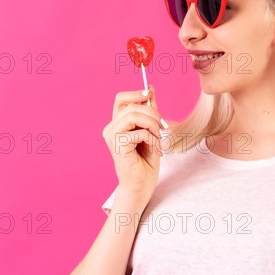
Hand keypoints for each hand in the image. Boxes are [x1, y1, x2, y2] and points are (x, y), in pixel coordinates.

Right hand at [102, 85, 164, 201]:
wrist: (142, 185)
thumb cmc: (146, 160)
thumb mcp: (151, 130)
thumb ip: (149, 112)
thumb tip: (150, 89)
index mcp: (118, 123)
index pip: (121, 99)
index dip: (136, 93)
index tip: (149, 94)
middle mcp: (111, 128)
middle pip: (132, 106)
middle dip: (153, 114)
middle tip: (163, 127)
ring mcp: (112, 137)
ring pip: (134, 116)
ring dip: (153, 125)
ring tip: (159, 138)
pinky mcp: (117, 146)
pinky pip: (140, 133)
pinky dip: (153, 139)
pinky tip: (157, 150)